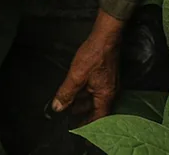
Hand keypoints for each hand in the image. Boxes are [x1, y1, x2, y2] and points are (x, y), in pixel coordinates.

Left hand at [51, 9, 125, 123]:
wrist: (105, 36)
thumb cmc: (94, 54)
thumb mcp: (76, 75)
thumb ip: (66, 92)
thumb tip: (58, 107)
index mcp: (105, 95)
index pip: (98, 118)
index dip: (88, 126)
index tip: (79, 132)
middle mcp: (110, 91)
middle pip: (96, 109)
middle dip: (82, 114)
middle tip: (69, 119)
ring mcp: (109, 83)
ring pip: (94, 98)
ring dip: (82, 103)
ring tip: (68, 106)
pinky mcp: (106, 75)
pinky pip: (96, 90)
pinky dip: (85, 93)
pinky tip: (75, 90)